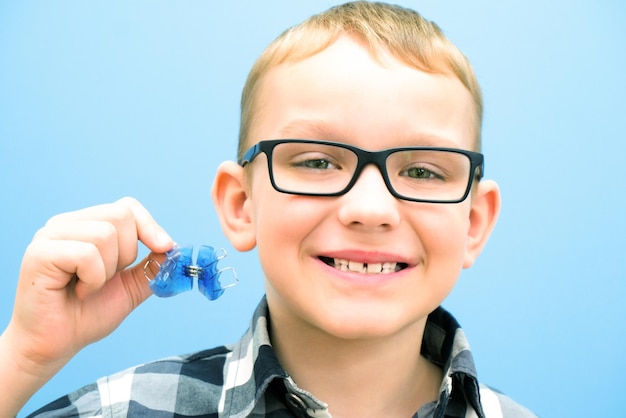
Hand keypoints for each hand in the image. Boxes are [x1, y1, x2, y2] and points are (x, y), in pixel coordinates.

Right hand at [0, 197, 172, 414]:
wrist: (55, 345)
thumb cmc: (86, 314)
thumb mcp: (131, 287)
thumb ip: (152, 266)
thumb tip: (174, 249)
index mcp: (87, 225)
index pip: (127, 207)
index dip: (150, 226)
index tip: (164, 248)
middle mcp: (67, 224)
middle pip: (120, 216)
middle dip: (127, 254)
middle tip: (106, 279)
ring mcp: (50, 235)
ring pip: (106, 234)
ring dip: (107, 270)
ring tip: (88, 286)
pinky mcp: (39, 252)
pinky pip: (87, 254)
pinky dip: (93, 279)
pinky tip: (78, 292)